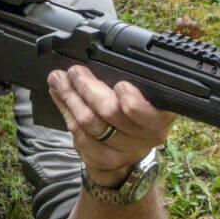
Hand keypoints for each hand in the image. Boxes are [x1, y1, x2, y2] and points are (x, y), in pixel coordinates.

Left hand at [47, 66, 174, 187]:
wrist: (131, 150)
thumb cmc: (136, 114)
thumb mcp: (142, 94)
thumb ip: (126, 79)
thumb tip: (96, 59)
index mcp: (160, 115)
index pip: (143, 108)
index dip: (129, 98)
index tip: (119, 84)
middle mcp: (146, 136)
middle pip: (110, 111)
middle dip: (87, 87)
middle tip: (74, 72)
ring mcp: (124, 150)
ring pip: (90, 123)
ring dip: (70, 98)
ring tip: (58, 81)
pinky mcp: (104, 159)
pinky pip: (80, 136)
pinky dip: (67, 114)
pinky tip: (61, 99)